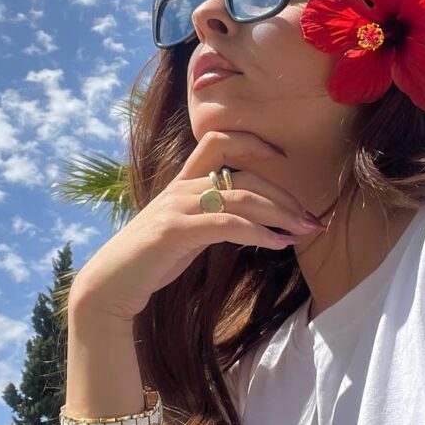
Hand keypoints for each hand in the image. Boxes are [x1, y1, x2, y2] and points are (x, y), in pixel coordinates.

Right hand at [68, 130, 324, 324]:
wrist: (112, 283)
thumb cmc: (153, 258)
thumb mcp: (187, 229)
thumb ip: (214, 216)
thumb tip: (254, 220)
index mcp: (184, 181)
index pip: (220, 141)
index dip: (253, 142)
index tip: (285, 158)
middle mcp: (182, 186)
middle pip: (245, 175)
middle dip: (284, 195)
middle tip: (311, 218)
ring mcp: (178, 205)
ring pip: (242, 197)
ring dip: (280, 214)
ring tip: (304, 231)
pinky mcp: (177, 229)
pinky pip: (228, 224)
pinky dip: (259, 233)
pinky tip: (278, 245)